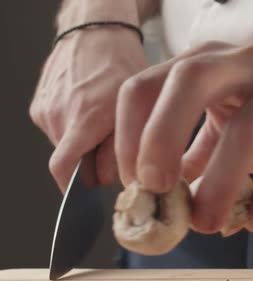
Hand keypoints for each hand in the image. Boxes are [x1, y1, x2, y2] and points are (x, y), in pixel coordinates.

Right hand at [29, 28, 146, 191]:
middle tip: (115, 152)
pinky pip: (59, 130)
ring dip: (85, 146)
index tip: (95, 198)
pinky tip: (90, 112)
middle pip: (71, 162)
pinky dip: (75, 130)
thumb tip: (108, 180)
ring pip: (66, 147)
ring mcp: (45, 108)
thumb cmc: (122, 66)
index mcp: (85, 117)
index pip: (64, 170)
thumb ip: (120, 148)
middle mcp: (59, 114)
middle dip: (92, 165)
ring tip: (104, 123)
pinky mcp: (39, 103)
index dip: (79, 190)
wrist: (96, 33)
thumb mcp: (135, 107)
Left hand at [115, 41, 252, 233]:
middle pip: (188, 84)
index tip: (135, 185)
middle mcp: (244, 62)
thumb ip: (195, 150)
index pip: (145, 86)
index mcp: (209, 62)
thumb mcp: (231, 115)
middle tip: (156, 191)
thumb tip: (159, 196)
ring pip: (246, 127)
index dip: (128, 138)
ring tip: (207, 224)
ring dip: (219, 183)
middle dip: (160, 140)